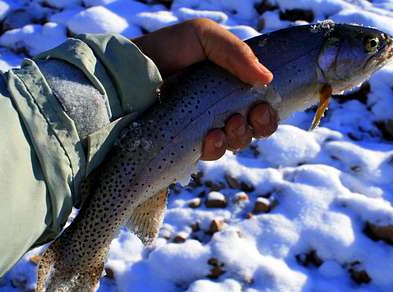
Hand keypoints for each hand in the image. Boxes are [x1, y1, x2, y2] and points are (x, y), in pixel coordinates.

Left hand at [133, 18, 278, 160]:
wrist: (125, 70)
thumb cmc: (164, 49)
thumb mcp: (202, 36)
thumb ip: (236, 52)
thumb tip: (267, 78)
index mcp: (228, 85)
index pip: (259, 105)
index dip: (267, 111)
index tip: (263, 105)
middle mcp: (219, 108)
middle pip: (254, 128)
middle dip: (260, 126)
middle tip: (251, 115)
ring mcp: (203, 128)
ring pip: (235, 144)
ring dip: (239, 137)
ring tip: (229, 124)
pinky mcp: (186, 144)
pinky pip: (210, 154)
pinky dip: (216, 148)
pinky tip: (211, 138)